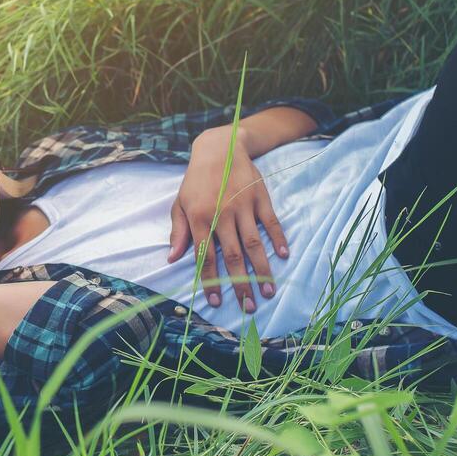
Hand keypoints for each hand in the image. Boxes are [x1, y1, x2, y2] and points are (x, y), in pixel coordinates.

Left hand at [169, 126, 288, 312]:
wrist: (219, 148)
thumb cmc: (196, 181)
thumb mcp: (180, 204)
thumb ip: (178, 232)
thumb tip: (173, 259)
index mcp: (200, 218)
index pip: (205, 257)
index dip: (211, 281)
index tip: (216, 302)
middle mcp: (222, 215)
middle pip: (233, 256)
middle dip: (240, 285)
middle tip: (248, 308)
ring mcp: (243, 206)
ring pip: (253, 244)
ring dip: (262, 270)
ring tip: (268, 292)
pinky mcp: (260, 198)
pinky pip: (271, 223)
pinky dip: (278, 239)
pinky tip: (283, 256)